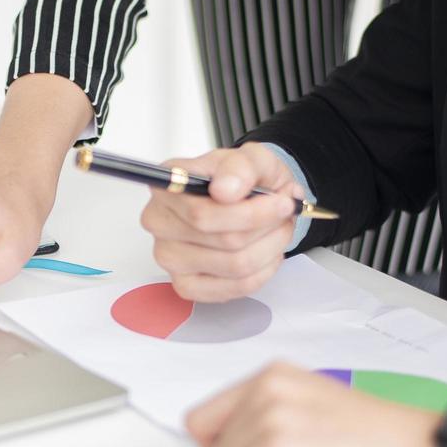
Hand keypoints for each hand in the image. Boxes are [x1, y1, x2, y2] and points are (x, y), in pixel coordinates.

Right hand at [139, 143, 300, 301]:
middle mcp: (159, 222)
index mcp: (167, 186)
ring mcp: (169, 258)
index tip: (283, 202)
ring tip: (280, 229)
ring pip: (235, 266)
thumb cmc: (243, 179)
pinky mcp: (186, 285)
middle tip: (286, 213)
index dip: (250, 213)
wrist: (250, 197)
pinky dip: (263, 272)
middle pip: (223, 241)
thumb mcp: (250, 158)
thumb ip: (240, 167)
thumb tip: (225, 189)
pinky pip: (235, 288)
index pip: (202, 214)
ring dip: (270, 248)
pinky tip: (267, 253)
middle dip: (267, 228)